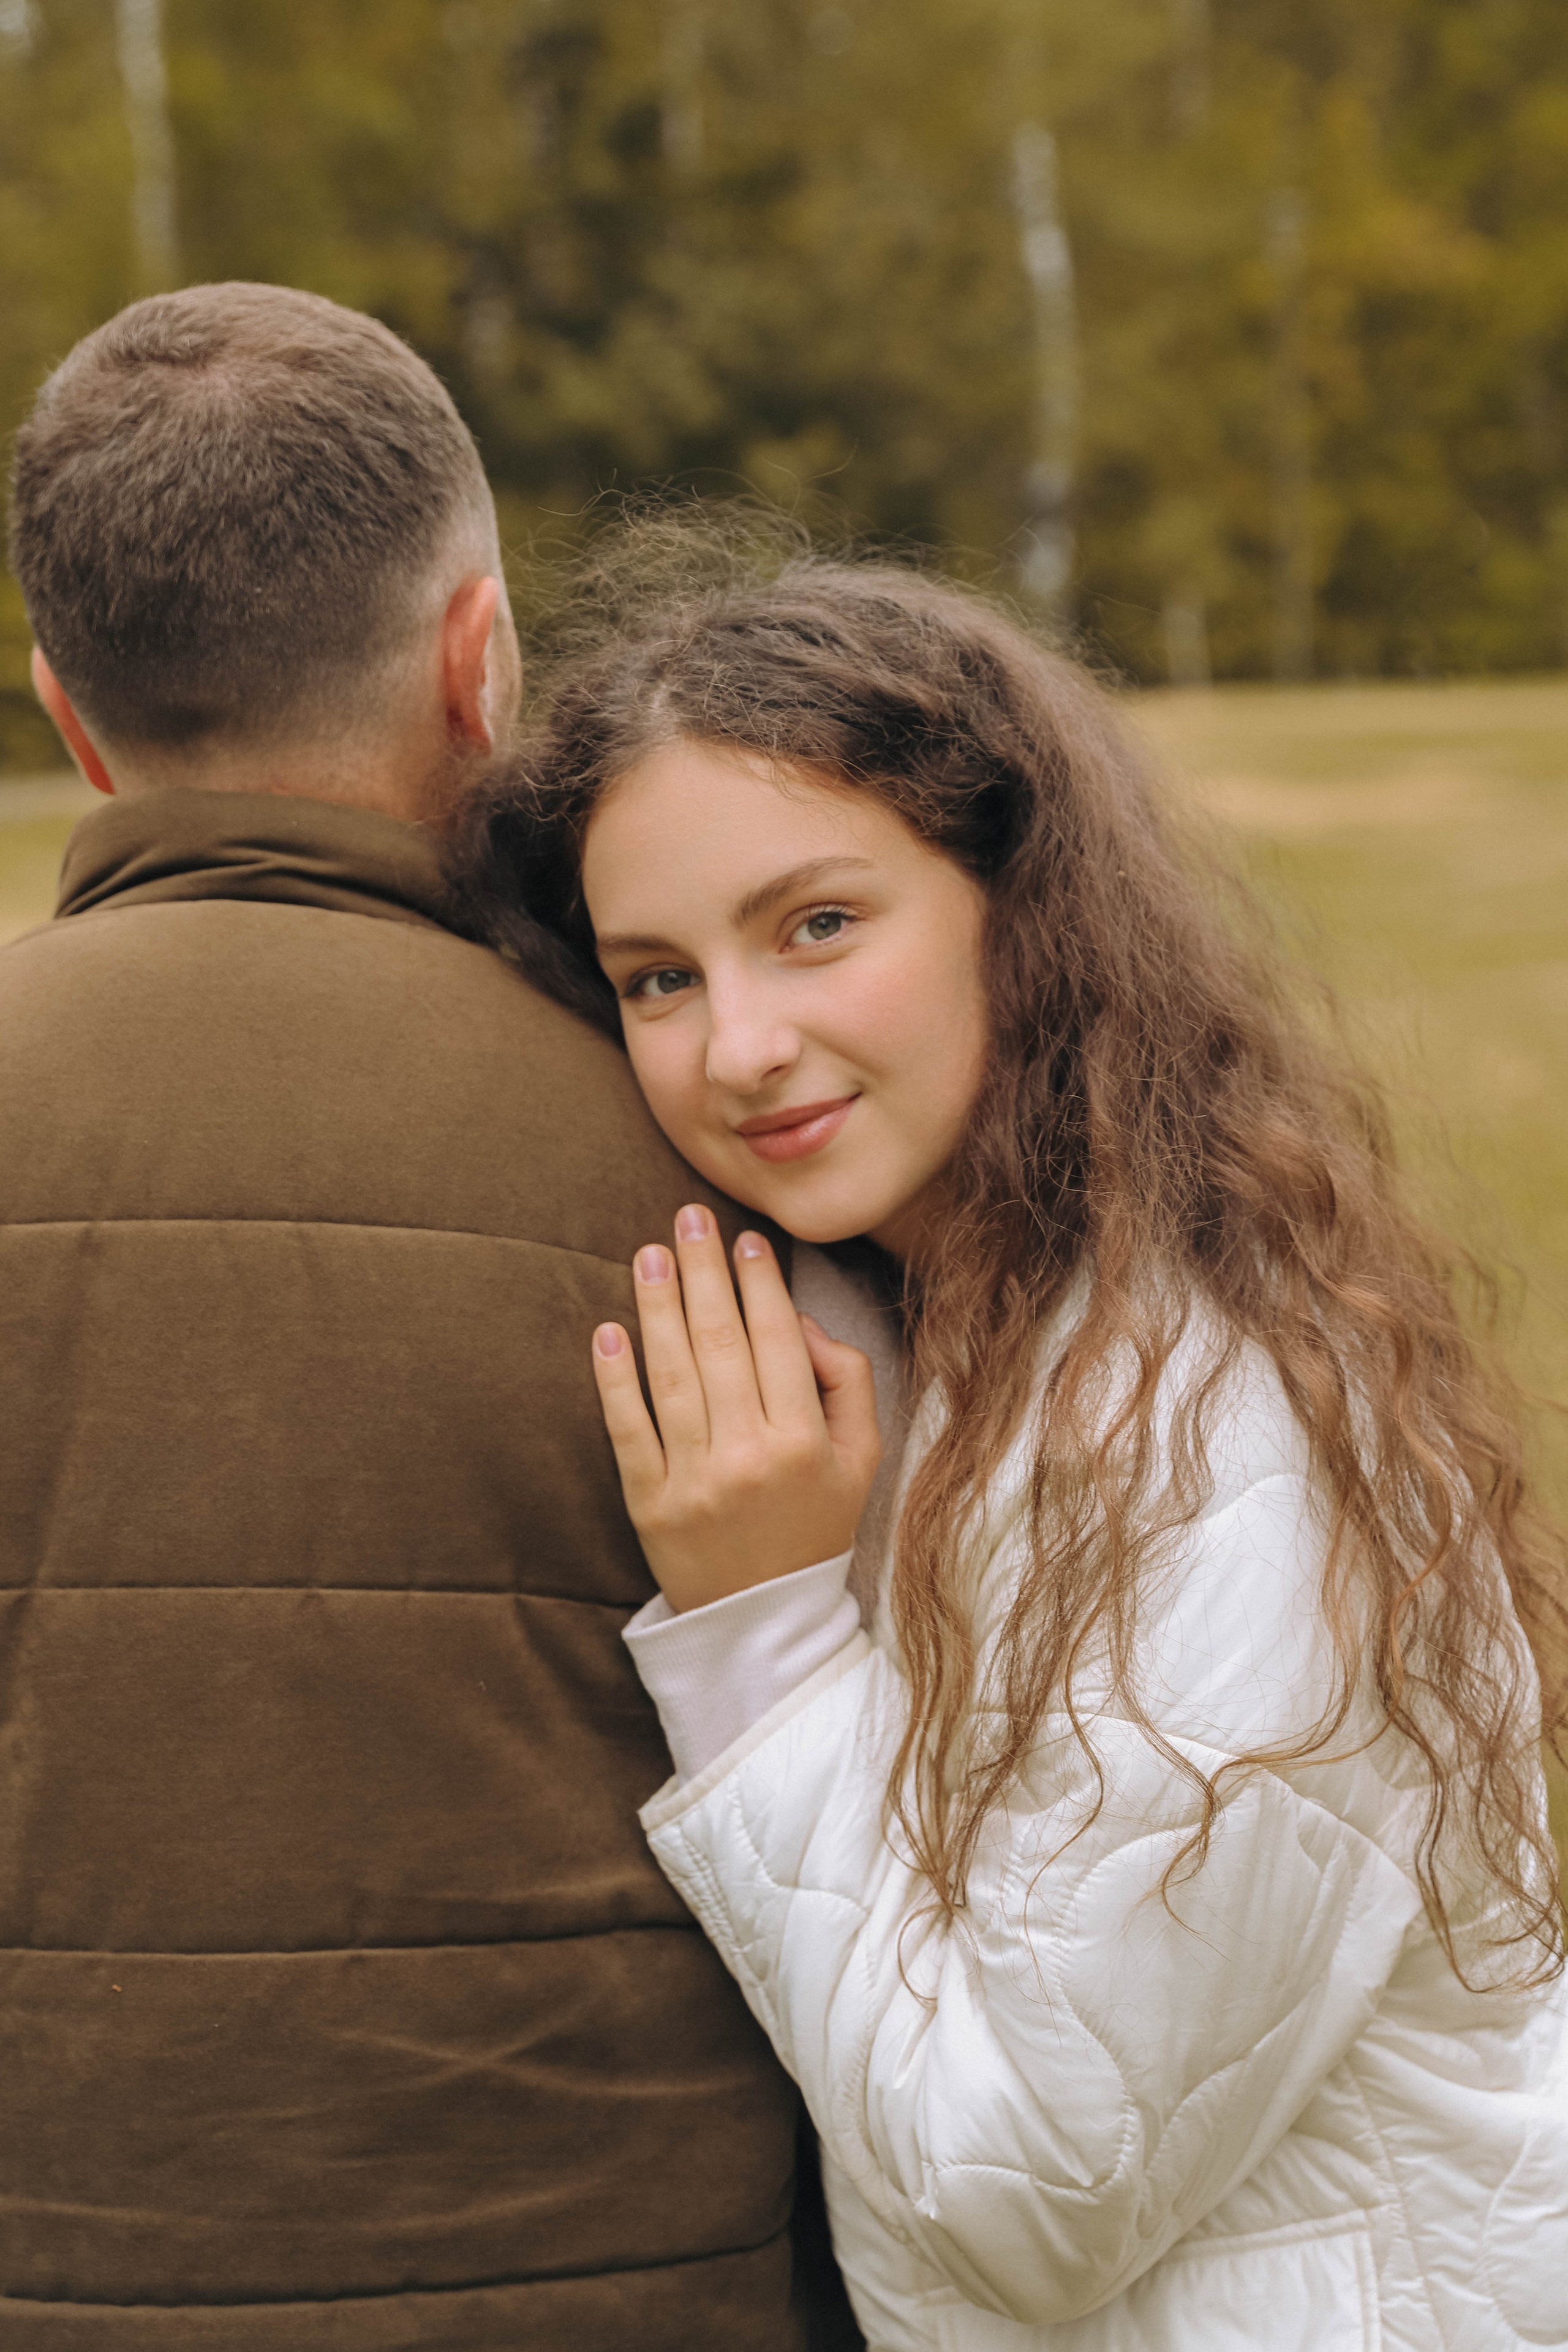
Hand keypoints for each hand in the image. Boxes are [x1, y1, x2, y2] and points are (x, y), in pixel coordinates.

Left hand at [591, 1204, 881, 1613]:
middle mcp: (751, 1457)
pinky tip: (607, 1332)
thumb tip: (798, 1319)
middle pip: (721, 1344)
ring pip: (672, 1376)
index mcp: (806, 1442)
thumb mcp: (861, 1458)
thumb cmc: (815, 1525)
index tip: (746, 1239)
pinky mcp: (650, 1505)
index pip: (778, 1340)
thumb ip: (846, 1381)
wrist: (763, 1622)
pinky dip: (614, 1381)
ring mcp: (697, 1481)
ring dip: (658, 1306)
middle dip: (705, 1272)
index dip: (761, 1283)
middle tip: (688, 1218)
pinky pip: (628, 1431)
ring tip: (649, 1255)